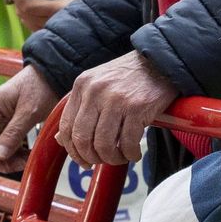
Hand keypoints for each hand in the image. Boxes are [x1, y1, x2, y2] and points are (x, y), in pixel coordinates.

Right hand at [0, 65, 59, 172]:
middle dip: (2, 159)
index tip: (6, 164)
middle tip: (22, 163)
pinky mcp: (10, 122)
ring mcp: (0, 119)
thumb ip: (13, 133)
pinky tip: (28, 153)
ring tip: (27, 159)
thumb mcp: (29, 111)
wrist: (53, 72)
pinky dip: (16, 151)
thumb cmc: (40, 85)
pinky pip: (7, 142)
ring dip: (10, 157)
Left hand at [57, 51, 176, 167]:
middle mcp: (95, 91)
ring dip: (112, 158)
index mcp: (82, 85)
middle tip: (102, 161)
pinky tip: (134, 152)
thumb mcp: (98, 84)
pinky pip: (127, 143)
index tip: (83, 159)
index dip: (73, 150)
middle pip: (82, 139)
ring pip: (104, 144)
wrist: (159, 60)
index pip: (66, 127)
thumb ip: (80, 110)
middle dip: (91, 157)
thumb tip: (60, 139)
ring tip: (121, 157)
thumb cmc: (129, 75)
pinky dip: (130, 154)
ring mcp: (115, 99)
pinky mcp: (136, 107)